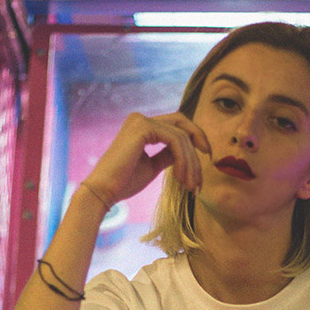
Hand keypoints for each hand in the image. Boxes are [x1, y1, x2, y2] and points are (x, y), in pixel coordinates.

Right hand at [82, 112, 209, 208]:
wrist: (103, 191)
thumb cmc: (124, 182)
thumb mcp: (152, 166)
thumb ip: (167, 155)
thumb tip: (186, 151)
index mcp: (141, 126)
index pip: (176, 125)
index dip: (195, 138)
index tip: (206, 158)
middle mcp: (140, 118)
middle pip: (182, 124)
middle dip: (199, 143)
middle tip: (204, 172)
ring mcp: (141, 121)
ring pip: (181, 136)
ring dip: (191, 163)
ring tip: (191, 185)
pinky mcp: (142, 128)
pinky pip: (175, 141)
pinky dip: (183, 160)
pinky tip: (182, 178)